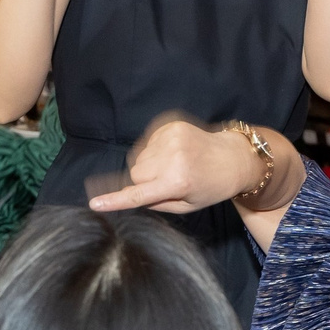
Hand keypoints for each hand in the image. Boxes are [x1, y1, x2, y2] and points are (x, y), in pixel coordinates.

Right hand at [87, 118, 254, 214]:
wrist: (234, 157)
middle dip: (143, 180)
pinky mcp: (170, 124)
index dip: (115, 199)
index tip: (95, 203)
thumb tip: (128, 196)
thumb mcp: (187, 205)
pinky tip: (174, 152)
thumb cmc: (211, 187)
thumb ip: (157, 203)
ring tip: (173, 165)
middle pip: (134, 174)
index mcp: (178, 183)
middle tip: (166, 182)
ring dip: (149, 165)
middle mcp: (172, 158)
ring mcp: (170, 138)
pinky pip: (146, 143)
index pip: (139, 194)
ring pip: (139, 158)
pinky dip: (154, 150)